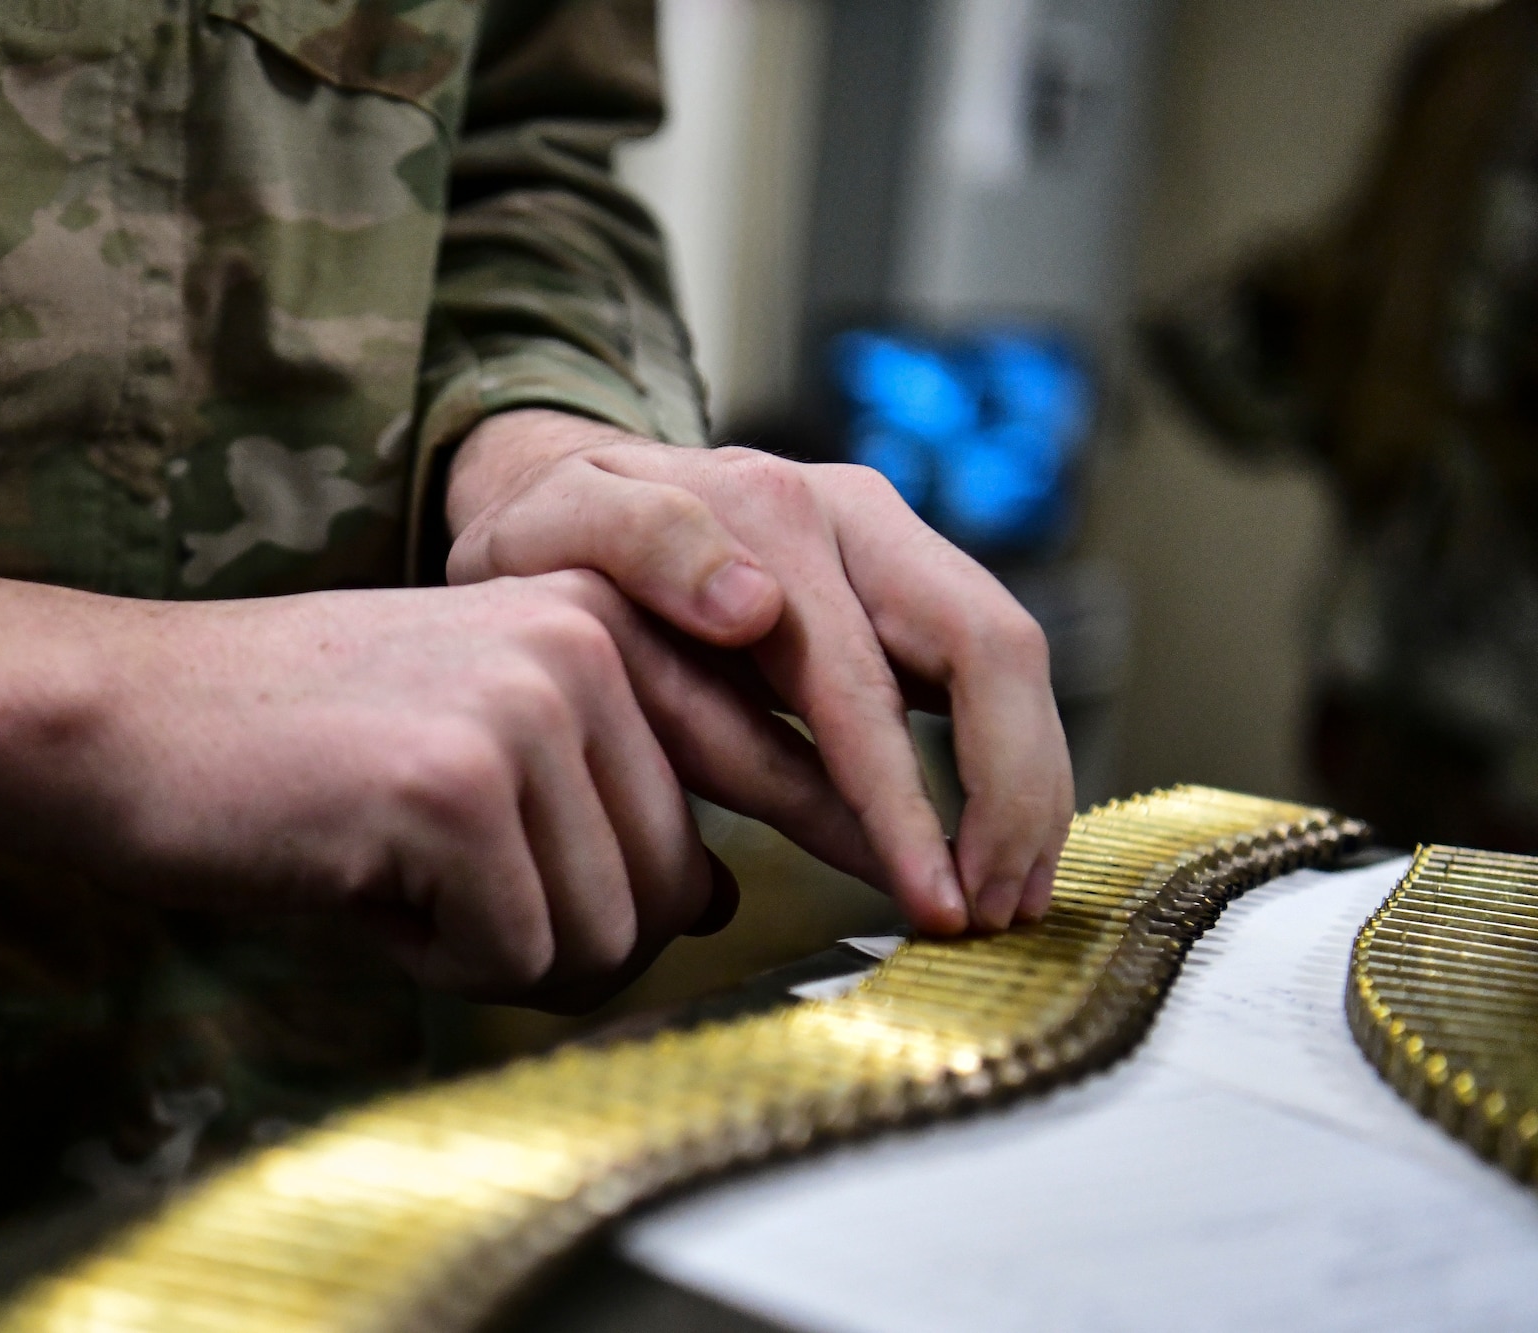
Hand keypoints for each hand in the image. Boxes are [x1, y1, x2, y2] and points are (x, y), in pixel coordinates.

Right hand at [0, 559, 745, 1010]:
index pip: (719, 795)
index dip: (684, 884)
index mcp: (601, 614)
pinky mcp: (456, 785)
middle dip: (564, 939)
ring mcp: (525, 704)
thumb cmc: (290, 749)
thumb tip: (720, 902)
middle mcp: (585, 638)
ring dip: (500, 954)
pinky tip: (359, 884)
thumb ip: (604, 806)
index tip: (674, 907)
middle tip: (444, 898)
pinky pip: (517, 958)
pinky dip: (436, 963)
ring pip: (607, 938)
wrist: (116, 718)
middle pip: (673, 891)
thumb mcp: (475, 747)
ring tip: (395, 876)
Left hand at [445, 409, 1074, 934]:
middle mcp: (855, 516)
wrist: (563, 482)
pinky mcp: (898, 590)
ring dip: (1028, 787)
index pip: (870, 678)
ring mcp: (888, 547)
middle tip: (999, 915)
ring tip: (1012, 902)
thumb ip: (642, 546)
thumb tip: (753, 609)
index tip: (934, 902)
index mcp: (773, 510)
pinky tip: (996, 851)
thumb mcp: (550, 526)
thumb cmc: (548, 532)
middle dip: (1014, 795)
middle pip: (992, 647)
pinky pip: (979, 678)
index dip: (909, 803)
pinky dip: (1004, 764)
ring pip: (1006, 662)